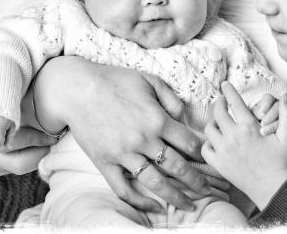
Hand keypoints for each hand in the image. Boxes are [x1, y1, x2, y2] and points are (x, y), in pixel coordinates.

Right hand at [0, 64, 56, 176]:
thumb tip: (11, 56)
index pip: (12, 142)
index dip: (34, 139)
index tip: (52, 130)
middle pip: (17, 163)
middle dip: (40, 153)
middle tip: (56, 138)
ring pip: (14, 169)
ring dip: (35, 158)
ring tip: (51, 141)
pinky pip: (9, 170)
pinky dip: (26, 161)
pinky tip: (37, 147)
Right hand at [34, 57, 210, 211]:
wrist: (79, 89)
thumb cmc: (116, 81)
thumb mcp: (150, 79)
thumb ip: (171, 98)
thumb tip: (184, 117)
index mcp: (157, 119)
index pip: (188, 143)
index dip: (201, 153)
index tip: (207, 159)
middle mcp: (143, 140)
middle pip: (177, 167)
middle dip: (196, 181)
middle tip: (207, 190)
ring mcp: (123, 154)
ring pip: (155, 183)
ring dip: (175, 197)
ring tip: (189, 206)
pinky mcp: (105, 163)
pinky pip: (124, 189)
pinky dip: (139, 202)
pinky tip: (153, 207)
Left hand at [202, 81, 286, 209]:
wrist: (273, 189)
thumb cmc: (280, 162)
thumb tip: (286, 95)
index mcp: (248, 127)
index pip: (234, 101)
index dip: (228, 90)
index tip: (224, 84)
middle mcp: (233, 137)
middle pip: (218, 112)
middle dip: (219, 103)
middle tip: (222, 102)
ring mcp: (223, 151)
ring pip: (209, 129)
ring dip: (214, 123)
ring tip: (220, 122)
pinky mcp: (218, 164)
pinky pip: (205, 148)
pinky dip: (208, 143)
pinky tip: (215, 141)